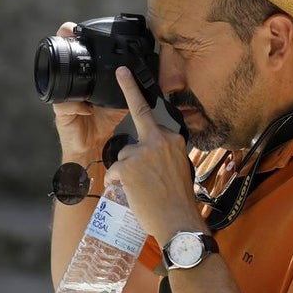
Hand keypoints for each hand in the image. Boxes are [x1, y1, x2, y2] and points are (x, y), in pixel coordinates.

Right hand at [49, 22, 128, 161]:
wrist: (93, 147)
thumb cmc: (103, 122)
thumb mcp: (118, 100)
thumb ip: (127, 87)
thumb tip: (144, 72)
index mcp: (83, 81)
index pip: (76, 58)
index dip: (73, 40)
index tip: (73, 27)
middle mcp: (70, 88)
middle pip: (62, 62)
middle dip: (63, 44)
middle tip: (66, 30)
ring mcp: (63, 100)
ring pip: (59, 81)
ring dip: (65, 72)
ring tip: (70, 63)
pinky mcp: (61, 116)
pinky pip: (64, 107)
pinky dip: (76, 106)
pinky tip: (87, 108)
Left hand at [104, 66, 204, 242]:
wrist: (178, 221)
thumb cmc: (178, 200)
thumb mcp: (178, 167)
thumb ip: (162, 153)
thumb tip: (147, 152)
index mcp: (171, 139)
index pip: (150, 114)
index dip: (134, 92)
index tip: (124, 72)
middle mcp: (158, 140)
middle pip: (135, 129)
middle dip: (128, 95)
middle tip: (122, 71)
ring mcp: (142, 151)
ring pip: (123, 157)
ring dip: (126, 174)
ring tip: (144, 190)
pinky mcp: (128, 166)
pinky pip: (114, 173)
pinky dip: (118, 185)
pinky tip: (134, 194)